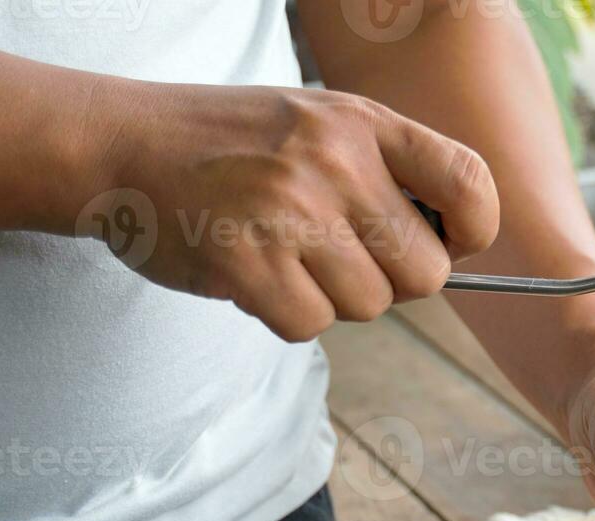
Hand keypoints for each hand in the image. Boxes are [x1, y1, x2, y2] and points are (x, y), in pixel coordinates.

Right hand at [94, 81, 498, 339]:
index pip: (469, 183)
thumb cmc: (233, 145)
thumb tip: (451, 249)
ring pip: (369, 305)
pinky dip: (287, 315)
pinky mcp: (247, 262)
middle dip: (394, 282)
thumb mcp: (320, 125)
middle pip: (426, 273)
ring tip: (285, 255)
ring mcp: (289, 212)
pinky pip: (311, 325)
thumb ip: (386, 173)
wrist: (120, 144)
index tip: (450, 243)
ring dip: (333, 297)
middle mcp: (335, 163)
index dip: (474, 230)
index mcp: (364, 123)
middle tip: (343, 259)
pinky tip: (256, 274)